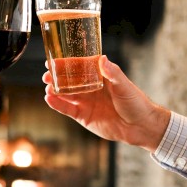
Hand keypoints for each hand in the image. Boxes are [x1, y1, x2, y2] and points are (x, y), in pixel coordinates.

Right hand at [42, 55, 169, 150]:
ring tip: (47, 87)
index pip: (79, 67)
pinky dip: (57, 104)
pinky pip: (67, 109)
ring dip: (54, 91)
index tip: (53, 60)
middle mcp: (90, 89)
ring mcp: (86, 102)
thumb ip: (112, 73)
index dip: (65, 64)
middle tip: (47, 75)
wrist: (140, 127)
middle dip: (56, 78)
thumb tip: (102, 59)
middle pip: (68, 81)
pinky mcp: (83, 116)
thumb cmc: (136, 102)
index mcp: (99, 77)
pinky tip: (49, 99)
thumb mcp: (124, 86)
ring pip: (65, 94)